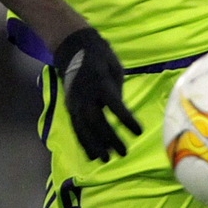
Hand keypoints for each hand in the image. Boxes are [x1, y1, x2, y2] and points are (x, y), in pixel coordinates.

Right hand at [54, 27, 142, 160]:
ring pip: (83, 127)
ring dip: (94, 145)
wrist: (73, 48)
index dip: (126, 119)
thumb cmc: (101, 58)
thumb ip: (117, 92)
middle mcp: (85, 94)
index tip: (138, 132)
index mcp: (100, 82)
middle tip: (123, 152)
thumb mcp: (114, 69)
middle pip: (96, 121)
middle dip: (109, 138)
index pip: (114, 105)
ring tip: (105, 159)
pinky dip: (83, 142)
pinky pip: (76, 127)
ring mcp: (74, 101)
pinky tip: (92, 155)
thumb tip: (122, 113)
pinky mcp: (69, 106)